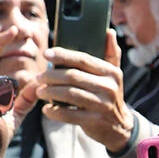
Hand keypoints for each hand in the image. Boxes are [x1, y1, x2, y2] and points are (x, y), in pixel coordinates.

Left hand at [38, 30, 133, 151]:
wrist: (120, 126)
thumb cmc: (110, 95)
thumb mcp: (114, 74)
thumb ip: (110, 53)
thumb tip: (109, 31)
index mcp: (111, 72)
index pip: (84, 60)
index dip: (63, 55)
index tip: (47, 53)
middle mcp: (109, 87)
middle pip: (73, 77)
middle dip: (52, 76)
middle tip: (38, 77)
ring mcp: (102, 105)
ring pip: (70, 94)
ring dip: (50, 92)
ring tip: (39, 91)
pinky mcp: (95, 121)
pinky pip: (69, 115)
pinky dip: (55, 112)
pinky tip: (47, 109)